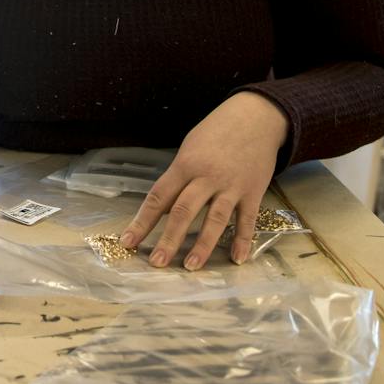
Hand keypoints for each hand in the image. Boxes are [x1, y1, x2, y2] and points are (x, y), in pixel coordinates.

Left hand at [119, 92, 288, 268]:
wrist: (255, 117)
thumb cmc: (215, 133)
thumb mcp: (189, 148)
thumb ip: (178, 178)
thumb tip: (165, 208)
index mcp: (184, 165)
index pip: (159, 197)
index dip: (142, 221)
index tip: (128, 242)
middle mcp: (206, 177)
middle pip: (184, 211)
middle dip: (168, 239)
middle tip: (157, 262)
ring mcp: (231, 186)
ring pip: (215, 219)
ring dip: (202, 245)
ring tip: (191, 266)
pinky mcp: (253, 192)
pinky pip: (247, 220)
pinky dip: (242, 240)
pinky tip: (236, 259)